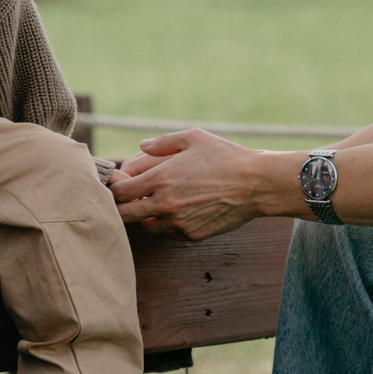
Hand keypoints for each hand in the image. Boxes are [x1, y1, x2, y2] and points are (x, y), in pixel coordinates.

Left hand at [110, 129, 268, 240]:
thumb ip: (163, 142)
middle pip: (125, 215)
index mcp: (160, 178)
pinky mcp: (191, 235)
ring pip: (147, 227)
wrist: (255, 184)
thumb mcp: (193, 138)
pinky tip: (182, 210)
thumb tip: (142, 146)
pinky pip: (170, 233)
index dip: (117, 189)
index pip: (120, 192)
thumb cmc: (225, 156)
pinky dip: (170, 224)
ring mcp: (178, 223)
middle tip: (131, 199)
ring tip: (160, 202)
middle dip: (123, 207)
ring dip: (147, 217)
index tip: (123, 184)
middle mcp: (164, 204)